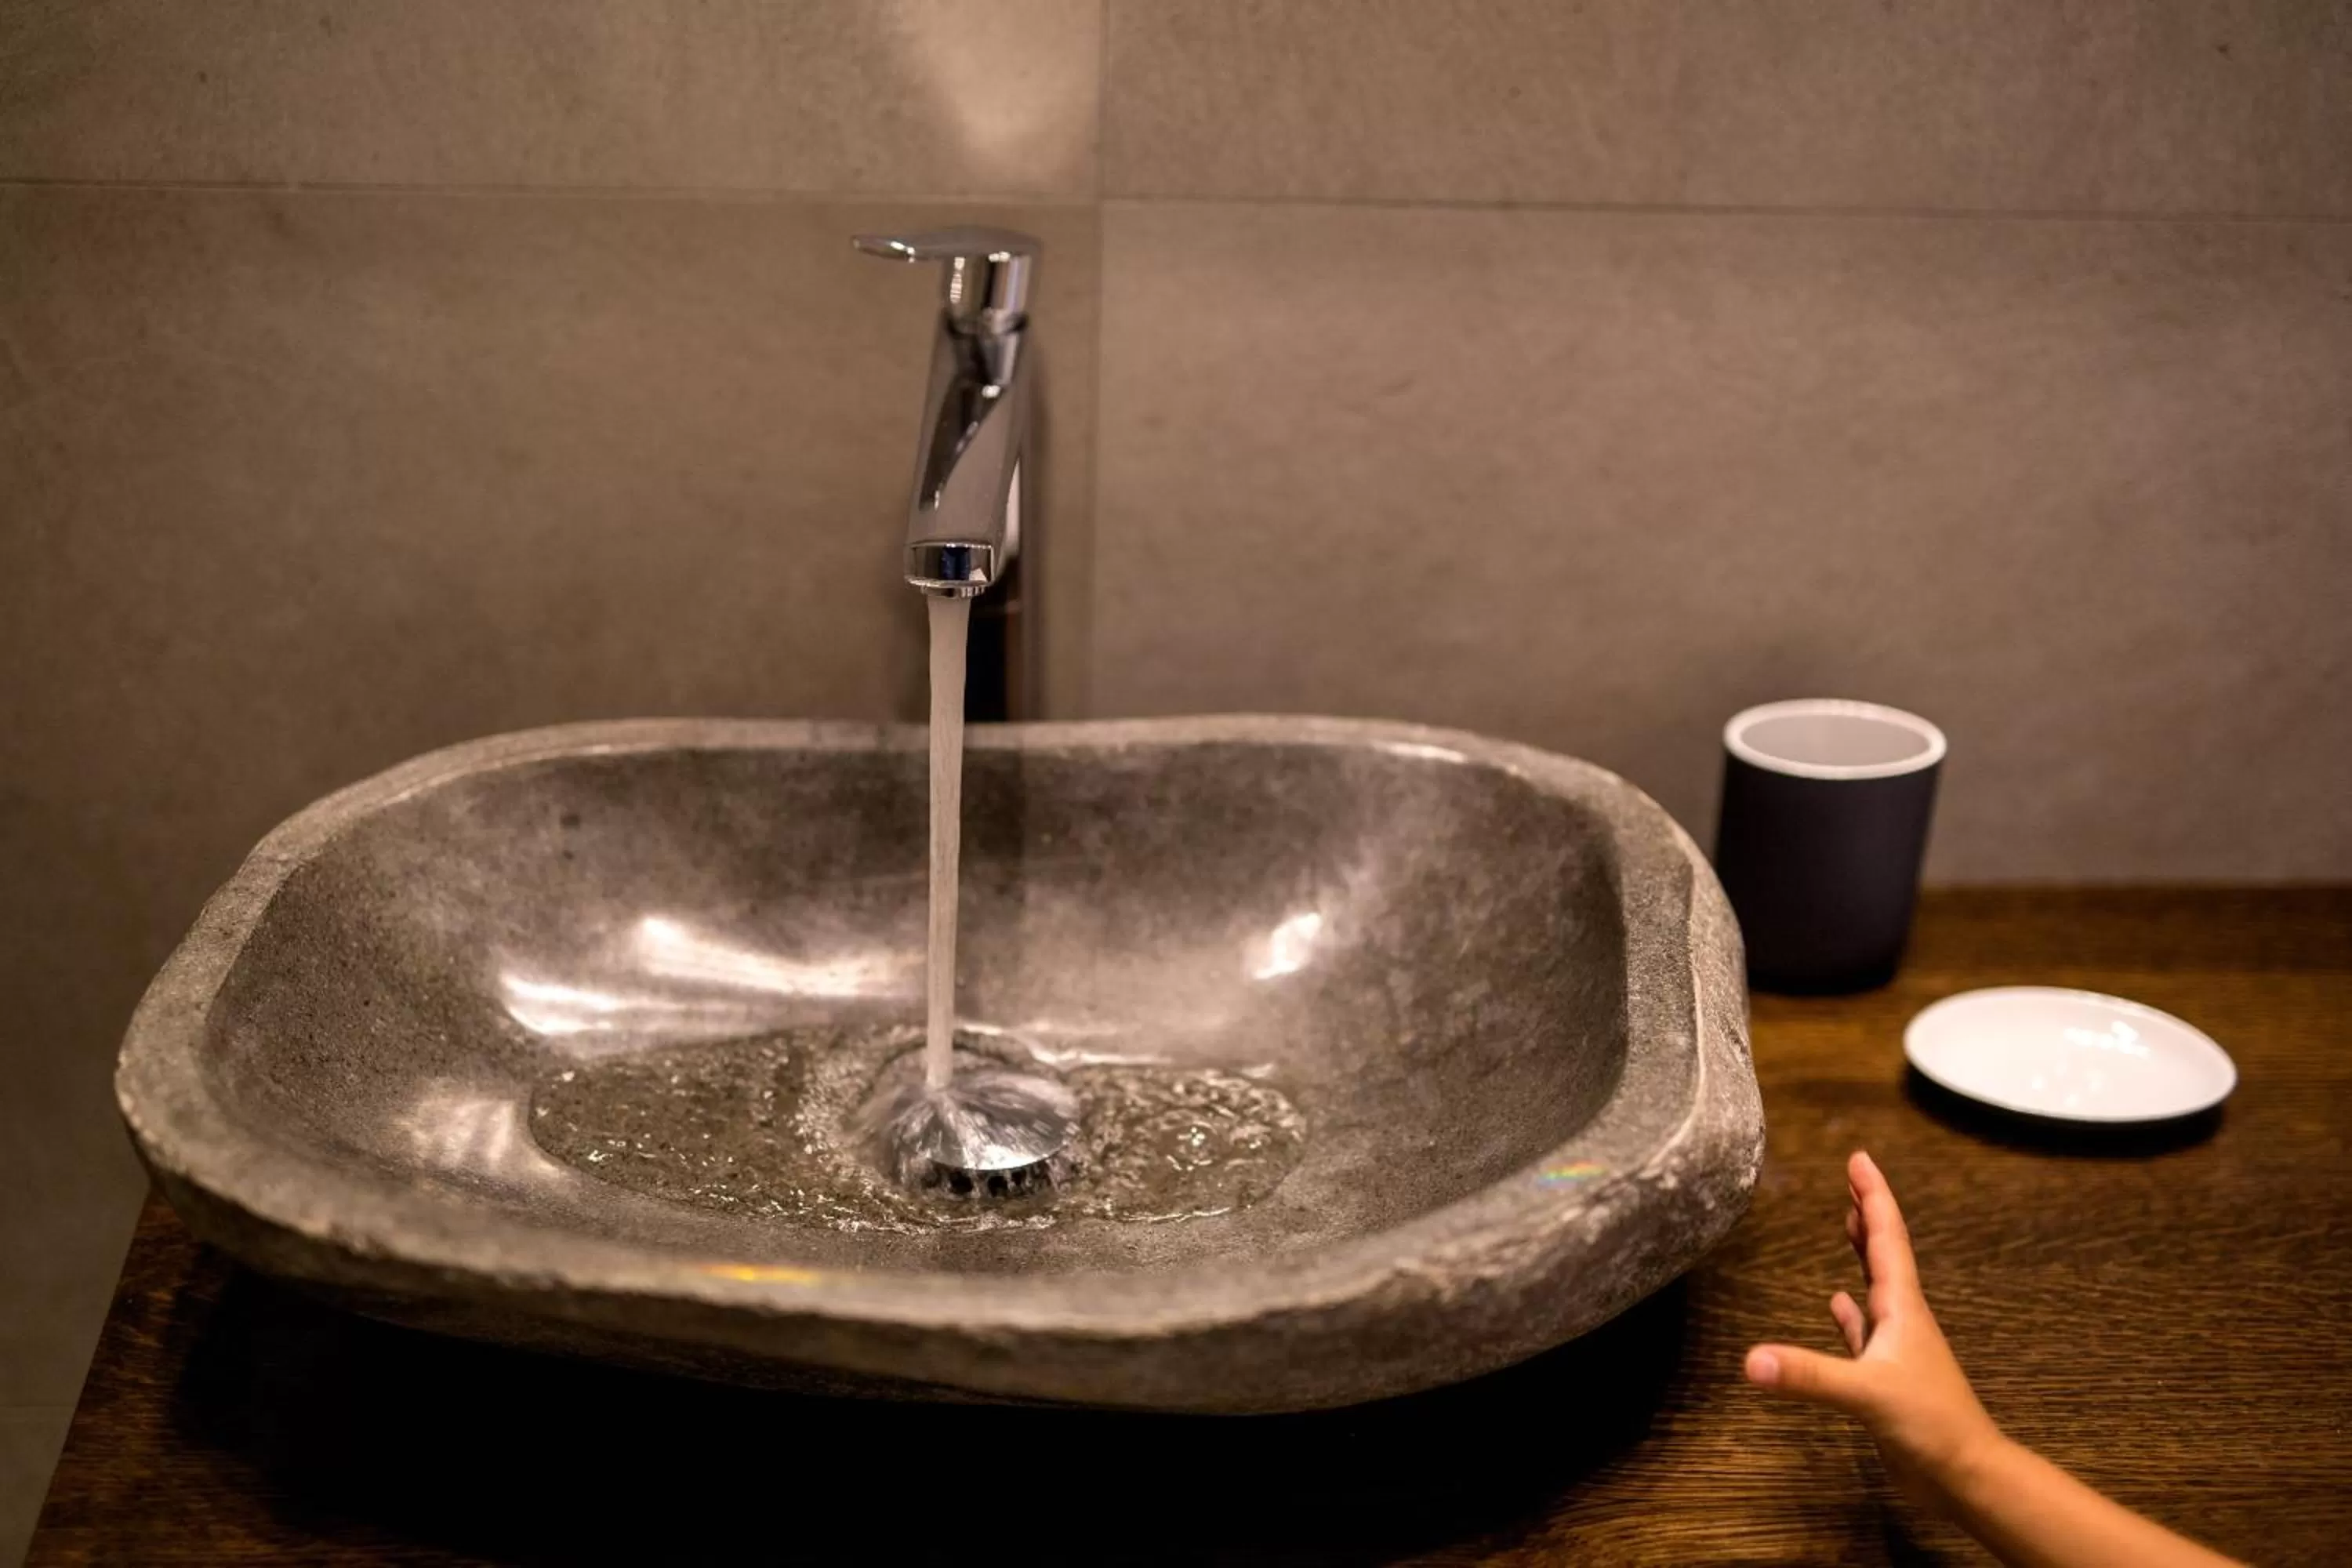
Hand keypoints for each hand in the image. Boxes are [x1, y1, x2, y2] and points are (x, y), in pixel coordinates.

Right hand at [1743, 1150, 1998, 1507]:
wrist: (1965, 1475)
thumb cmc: (1931, 1426)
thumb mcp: (1867, 1394)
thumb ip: (1808, 1375)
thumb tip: (1749, 1359)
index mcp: (1902, 1309)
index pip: (1886, 1239)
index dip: (1873, 1197)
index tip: (1859, 1158)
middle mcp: (1901, 1321)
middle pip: (1883, 1255)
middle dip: (1867, 1214)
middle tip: (1852, 1178)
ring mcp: (1895, 1350)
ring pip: (1875, 1290)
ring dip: (1862, 1256)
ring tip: (1848, 1225)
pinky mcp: (1886, 1378)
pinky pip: (1863, 1334)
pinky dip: (1849, 1316)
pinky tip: (1837, 1304)